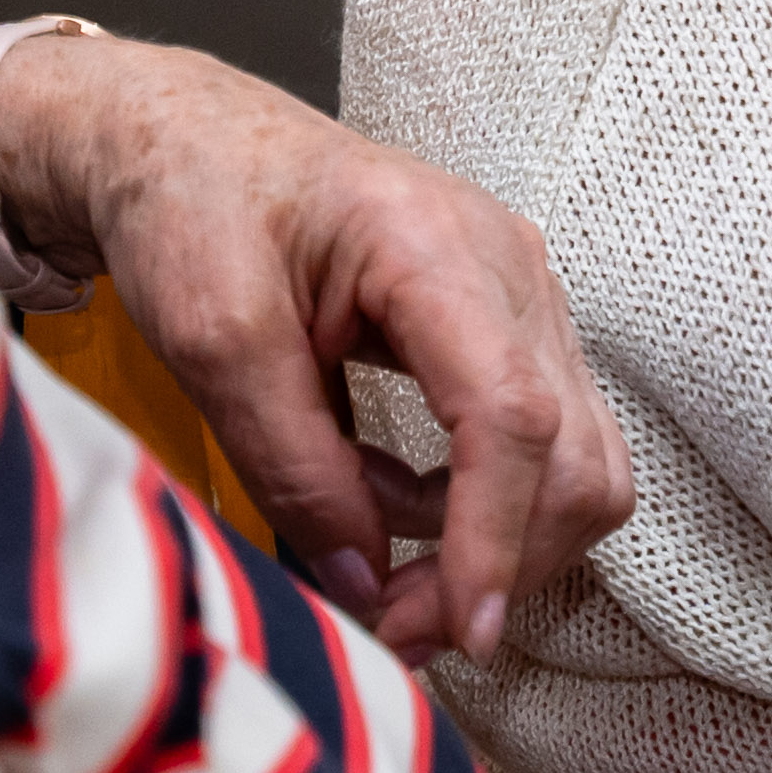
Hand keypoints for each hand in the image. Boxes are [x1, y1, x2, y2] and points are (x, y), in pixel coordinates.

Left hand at [0, 33, 633, 663]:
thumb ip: (292, 462)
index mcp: (436, 247)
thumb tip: (366, 579)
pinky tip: (391, 501)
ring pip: (579, 458)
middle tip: (392, 628)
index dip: (497, 536)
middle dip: (503, 563)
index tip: (460, 635)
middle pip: (576, 452)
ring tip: (379, 559)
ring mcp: (525, 296)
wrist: (191, 138)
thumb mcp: (211, 340)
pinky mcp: (514, 325)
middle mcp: (512, 269)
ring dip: (499, 540)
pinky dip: (481, 503)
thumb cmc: (192, 211)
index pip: (512, 413)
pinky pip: (543, 440)